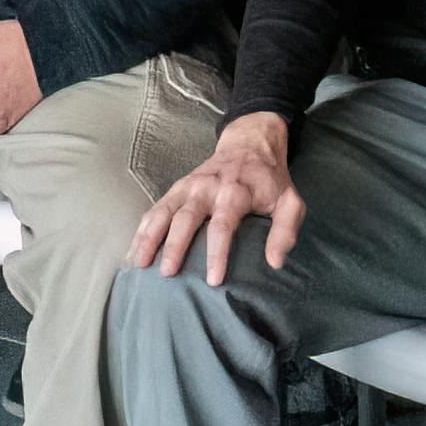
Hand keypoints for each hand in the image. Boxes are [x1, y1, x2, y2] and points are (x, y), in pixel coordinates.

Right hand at [128, 112, 302, 283]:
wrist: (248, 145)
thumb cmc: (270, 181)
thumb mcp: (290, 202)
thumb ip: (286, 231)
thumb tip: (274, 263)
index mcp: (235, 192)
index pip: (223, 225)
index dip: (217, 253)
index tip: (213, 280)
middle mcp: (207, 188)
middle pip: (186, 218)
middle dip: (175, 246)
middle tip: (167, 273)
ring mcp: (187, 187)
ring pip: (163, 212)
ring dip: (149, 236)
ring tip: (139, 263)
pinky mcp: (176, 189)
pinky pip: (155, 209)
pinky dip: (143, 229)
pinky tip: (134, 250)